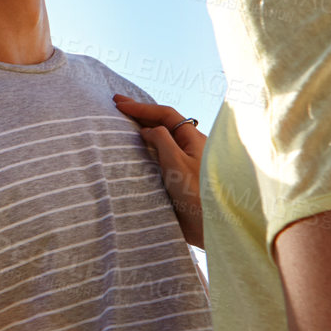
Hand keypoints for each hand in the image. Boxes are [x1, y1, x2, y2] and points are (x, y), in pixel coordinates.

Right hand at [114, 95, 205, 247]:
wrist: (212, 227)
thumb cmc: (199, 195)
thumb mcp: (177, 164)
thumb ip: (162, 141)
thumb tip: (149, 129)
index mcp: (193, 140)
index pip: (166, 115)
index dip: (142, 107)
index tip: (119, 103)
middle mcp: (189, 148)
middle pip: (164, 124)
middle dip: (141, 114)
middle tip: (118, 106)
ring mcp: (183, 163)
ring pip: (161, 140)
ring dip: (142, 131)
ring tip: (123, 125)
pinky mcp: (178, 180)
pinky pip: (159, 158)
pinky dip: (144, 150)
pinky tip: (133, 154)